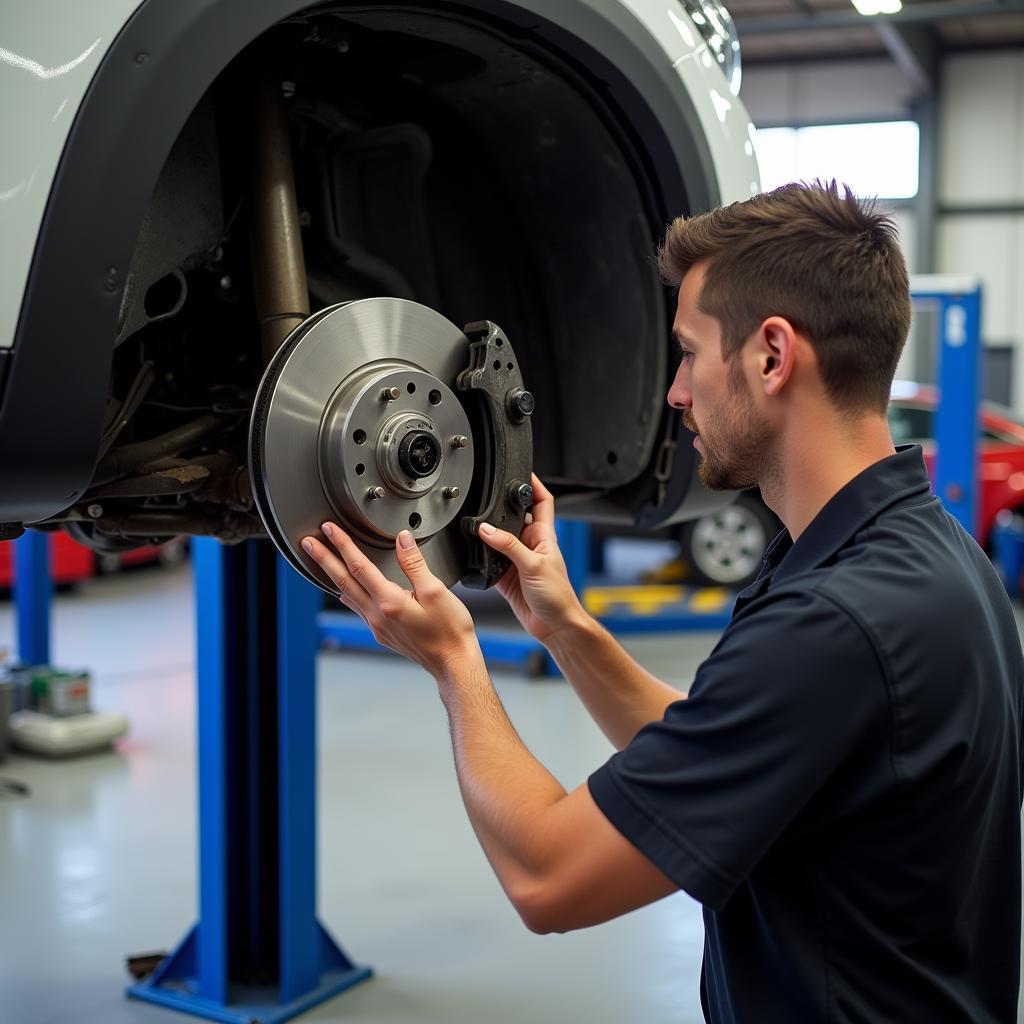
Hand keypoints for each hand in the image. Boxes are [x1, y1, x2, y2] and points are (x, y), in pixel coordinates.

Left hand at [302, 522, 479, 678]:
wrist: (452, 662)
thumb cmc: (450, 631)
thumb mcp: (436, 590)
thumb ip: (415, 563)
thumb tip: (402, 540)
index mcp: (389, 602)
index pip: (359, 566)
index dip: (342, 544)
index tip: (329, 530)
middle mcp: (377, 615)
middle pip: (343, 581)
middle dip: (324, 559)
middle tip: (308, 543)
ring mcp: (377, 626)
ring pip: (348, 595)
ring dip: (332, 575)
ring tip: (322, 562)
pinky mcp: (382, 633)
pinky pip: (358, 608)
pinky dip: (348, 593)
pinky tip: (347, 590)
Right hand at [479, 473, 585, 643]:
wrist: (554, 626)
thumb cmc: (558, 597)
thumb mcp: (533, 565)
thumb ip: (509, 546)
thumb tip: (487, 529)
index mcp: (544, 536)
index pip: (542, 500)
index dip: (533, 483)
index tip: (520, 469)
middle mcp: (531, 545)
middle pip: (514, 517)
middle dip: (501, 508)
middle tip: (486, 498)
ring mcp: (518, 560)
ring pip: (499, 538)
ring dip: (488, 533)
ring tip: (476, 525)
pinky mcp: (507, 576)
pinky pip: (490, 560)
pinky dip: (481, 557)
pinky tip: (476, 555)